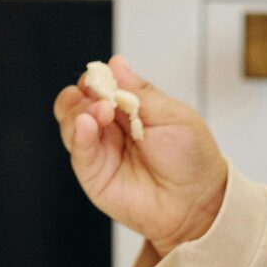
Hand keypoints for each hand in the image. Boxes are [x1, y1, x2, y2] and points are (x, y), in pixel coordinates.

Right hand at [50, 56, 230, 256]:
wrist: (197, 203)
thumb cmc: (191, 159)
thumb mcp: (172, 115)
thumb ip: (140, 91)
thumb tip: (115, 62)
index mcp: (130, 109)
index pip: (100, 85)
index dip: (98, 78)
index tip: (104, 76)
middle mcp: (110, 128)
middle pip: (77, 101)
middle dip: (83, 93)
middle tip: (101, 97)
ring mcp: (100, 150)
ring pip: (70, 122)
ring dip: (80, 110)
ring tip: (101, 112)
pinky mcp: (93, 174)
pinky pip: (77, 149)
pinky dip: (78, 133)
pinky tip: (88, 124)